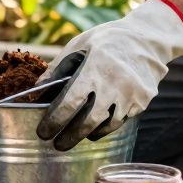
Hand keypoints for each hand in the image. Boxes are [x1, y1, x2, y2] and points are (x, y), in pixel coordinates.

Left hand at [36, 0, 182, 150]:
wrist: (147, 38)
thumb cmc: (106, 40)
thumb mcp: (78, 45)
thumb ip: (57, 69)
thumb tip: (36, 92)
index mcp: (95, 68)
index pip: (70, 103)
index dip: (54, 121)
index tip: (43, 132)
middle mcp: (115, 84)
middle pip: (88, 121)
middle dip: (70, 136)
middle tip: (57, 144)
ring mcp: (132, 95)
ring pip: (106, 125)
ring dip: (89, 133)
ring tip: (76, 135)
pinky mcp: (142, 101)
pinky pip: (121, 120)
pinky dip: (107, 125)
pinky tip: (97, 124)